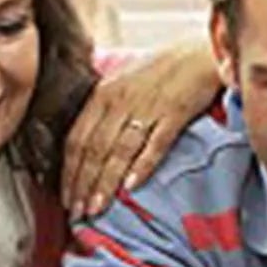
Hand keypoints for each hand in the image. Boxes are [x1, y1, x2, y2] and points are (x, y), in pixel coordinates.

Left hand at [63, 42, 220, 217]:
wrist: (200, 54)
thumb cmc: (161, 70)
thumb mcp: (123, 82)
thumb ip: (103, 109)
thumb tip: (85, 145)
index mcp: (103, 94)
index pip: (77, 139)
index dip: (69, 172)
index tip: (66, 198)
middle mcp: (120, 101)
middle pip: (94, 149)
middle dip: (83, 184)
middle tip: (77, 212)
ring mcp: (147, 107)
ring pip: (119, 151)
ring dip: (105, 182)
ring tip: (97, 207)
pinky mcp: (175, 113)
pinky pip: (155, 144)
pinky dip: (141, 166)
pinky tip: (131, 187)